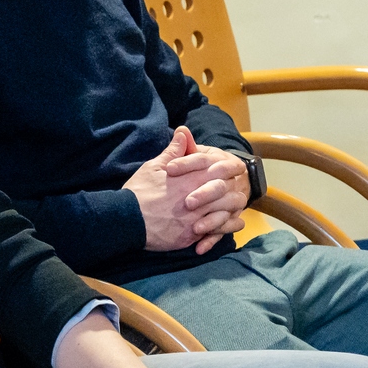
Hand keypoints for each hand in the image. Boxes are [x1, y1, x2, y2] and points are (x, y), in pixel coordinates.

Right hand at [123, 127, 242, 252]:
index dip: (231, 166)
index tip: (237, 166)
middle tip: (239, 185)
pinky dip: (230, 226)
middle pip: (228, 190)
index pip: (219, 168)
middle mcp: (198, 197)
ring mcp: (197, 218)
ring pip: (226, 210)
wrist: (127, 220)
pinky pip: (218, 231)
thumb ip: (173, 151)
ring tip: (238, 203)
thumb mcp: (154, 167)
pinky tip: (235, 222)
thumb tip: (183, 132)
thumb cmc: (139, 191)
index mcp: (190, 178)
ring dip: (234, 206)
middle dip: (236, 186)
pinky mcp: (192, 235)